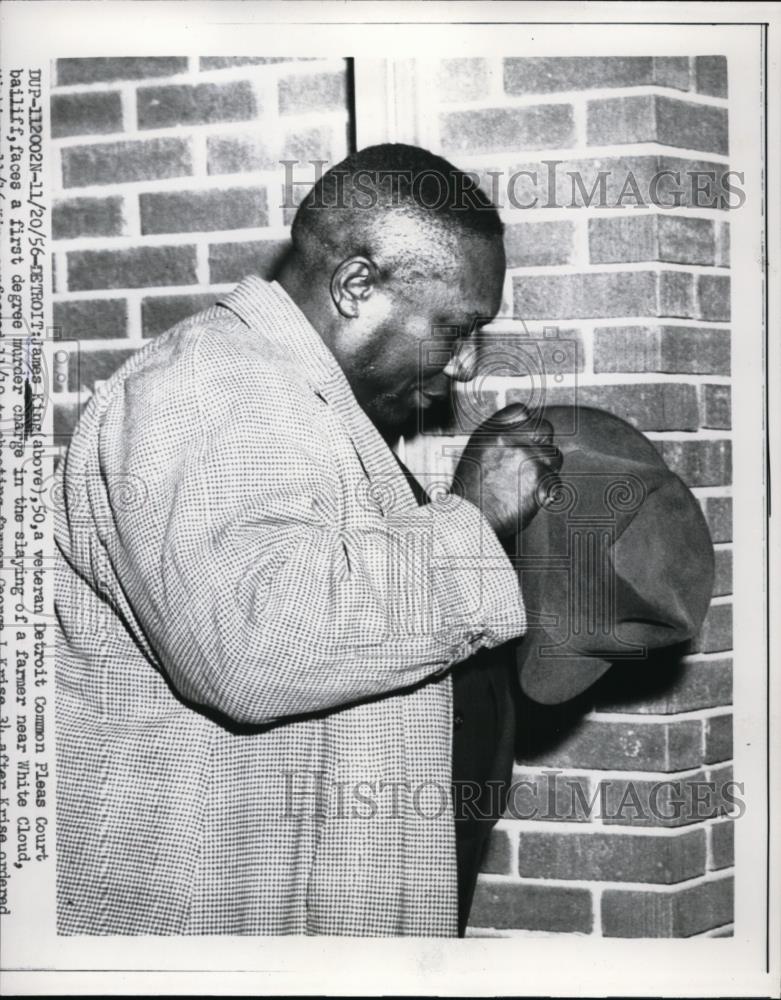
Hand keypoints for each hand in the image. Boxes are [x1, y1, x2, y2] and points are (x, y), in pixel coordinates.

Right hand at [452, 403, 562, 537]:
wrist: (472, 517)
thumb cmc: (470, 490)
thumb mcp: (476, 451)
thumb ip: (499, 437)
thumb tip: (521, 431)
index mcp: (493, 431)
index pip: (522, 412)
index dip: (525, 425)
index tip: (525, 436)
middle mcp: (512, 440)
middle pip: (544, 429)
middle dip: (542, 444)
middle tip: (532, 459)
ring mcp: (530, 459)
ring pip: (555, 455)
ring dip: (547, 467)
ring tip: (528, 481)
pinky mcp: (542, 481)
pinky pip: (555, 480)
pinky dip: (546, 490)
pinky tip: (529, 495)